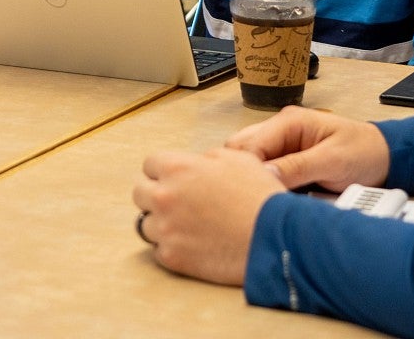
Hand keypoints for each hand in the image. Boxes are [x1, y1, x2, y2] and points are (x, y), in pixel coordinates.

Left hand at [132, 146, 284, 285]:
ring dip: (161, 224)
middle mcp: (164, 196)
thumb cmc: (260, 196)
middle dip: (156, 195)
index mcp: (177, 168)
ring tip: (185, 227)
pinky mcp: (172, 257)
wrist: (273, 237)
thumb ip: (208, 157)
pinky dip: (171, 249)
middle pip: (139, 193)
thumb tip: (198, 164)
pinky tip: (192, 246)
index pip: (150, 164)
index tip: (176, 180)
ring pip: (146, 224)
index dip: (165, 171)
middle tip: (177, 203)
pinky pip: (158, 251)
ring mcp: (165, 229)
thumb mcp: (238, 159)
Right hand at [224, 106, 390, 191]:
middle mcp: (279, 130)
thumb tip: (264, 176)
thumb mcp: (333, 161)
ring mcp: (281, 145)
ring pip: (248, 161)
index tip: (248, 194)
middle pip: (240, 149)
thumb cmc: (365, 152)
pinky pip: (264, 171)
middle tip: (252, 198)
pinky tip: (271, 197)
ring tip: (262, 199)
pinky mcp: (286, 161)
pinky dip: (264, 184)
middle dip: (241, 174)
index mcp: (288, 121)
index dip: (244, 169)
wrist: (387, 158)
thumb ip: (298, 167)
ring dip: (252, 179)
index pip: (248, 144)